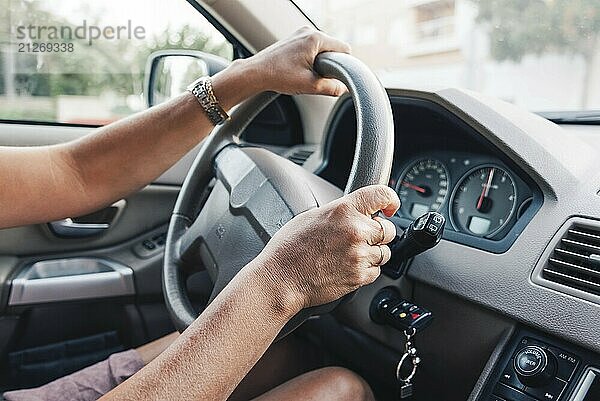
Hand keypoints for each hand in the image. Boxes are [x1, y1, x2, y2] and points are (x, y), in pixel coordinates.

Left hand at [243, 26, 350, 95]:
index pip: (344, 49)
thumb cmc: (279, 76)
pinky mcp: (293, 39)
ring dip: (319, 62)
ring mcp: (300, 34)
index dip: (344, 65)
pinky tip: (299, 69)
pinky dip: (310, 59)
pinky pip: (310, 48)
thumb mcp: (310, 85)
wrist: (256, 73)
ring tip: (306, 73)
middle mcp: (308, 31)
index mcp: (316, 38)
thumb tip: (344, 89)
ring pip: (321, 49)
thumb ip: (332, 87)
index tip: (336, 76)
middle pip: (333, 48)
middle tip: (317, 77)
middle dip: (330, 64)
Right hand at [252, 185, 399, 312]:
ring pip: (384, 252)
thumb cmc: (289, 248)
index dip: (389, 200)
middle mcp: (355, 231)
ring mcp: (359, 255)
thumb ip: (340, 212)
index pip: (382, 195)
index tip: (389, 207)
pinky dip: (366, 270)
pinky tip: (347, 267)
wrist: (281, 279)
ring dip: (373, 253)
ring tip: (350, 254)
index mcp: (344, 210)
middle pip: (388, 229)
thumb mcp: (312, 216)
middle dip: (378, 233)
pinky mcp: (359, 276)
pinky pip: (376, 271)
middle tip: (361, 237)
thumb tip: (355, 211)